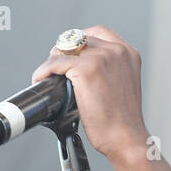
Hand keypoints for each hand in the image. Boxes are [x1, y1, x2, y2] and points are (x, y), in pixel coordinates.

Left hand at [30, 25, 148, 163]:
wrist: (126, 139)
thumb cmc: (122, 121)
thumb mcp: (122, 86)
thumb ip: (109, 71)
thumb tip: (79, 69)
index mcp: (128, 54)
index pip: (97, 32)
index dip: (79, 42)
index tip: (69, 54)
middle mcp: (117, 51)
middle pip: (78, 38)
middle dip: (63, 51)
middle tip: (55, 69)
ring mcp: (103, 58)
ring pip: (65, 49)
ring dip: (52, 61)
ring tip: (48, 76)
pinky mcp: (88, 69)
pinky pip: (55, 63)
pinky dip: (44, 71)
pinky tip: (41, 80)